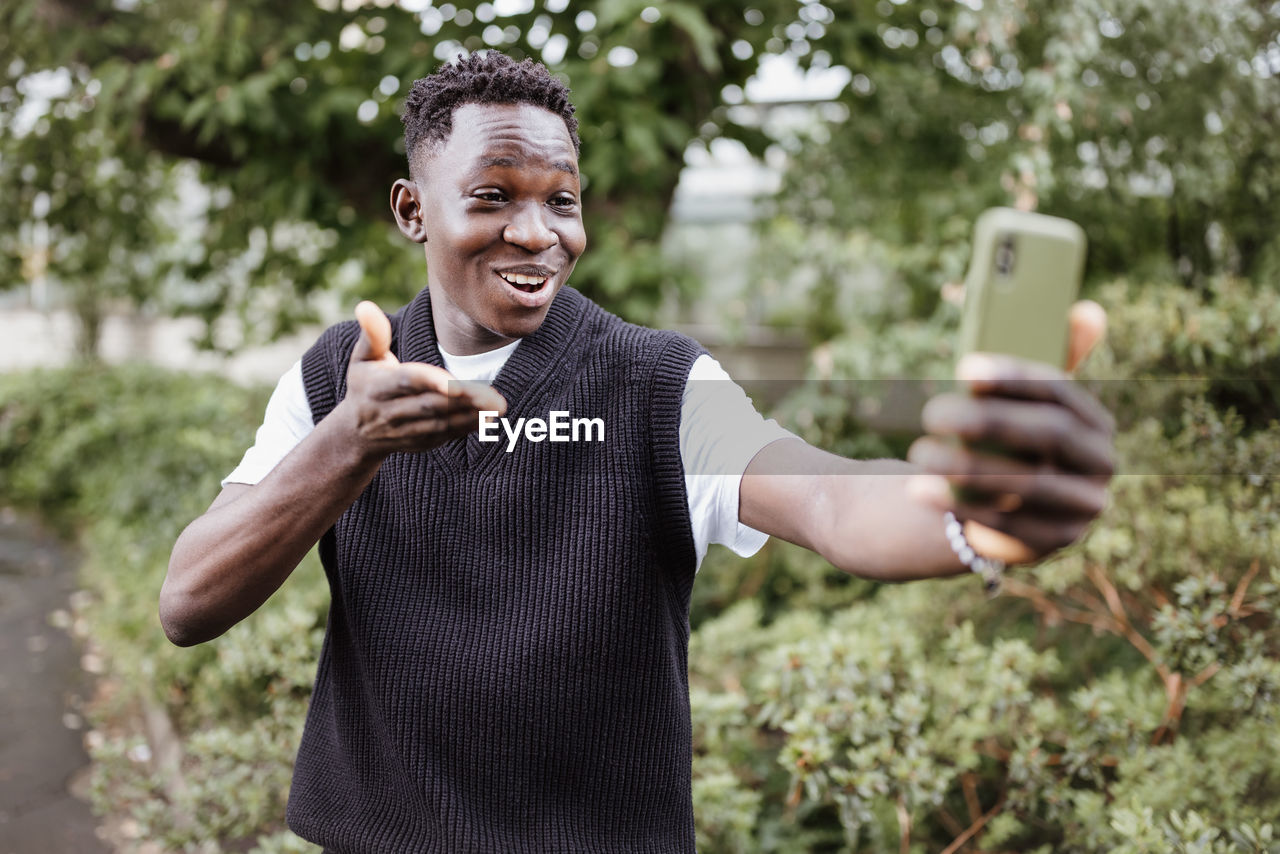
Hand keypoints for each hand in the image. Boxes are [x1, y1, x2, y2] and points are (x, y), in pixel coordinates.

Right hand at [342, 301, 506, 458]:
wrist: (356, 434)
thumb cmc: (365, 385)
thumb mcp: (362, 359)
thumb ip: (372, 334)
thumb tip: (365, 305)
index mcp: (377, 387)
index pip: (406, 382)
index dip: (431, 382)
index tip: (455, 384)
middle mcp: (390, 412)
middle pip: (430, 405)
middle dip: (463, 400)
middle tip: (494, 398)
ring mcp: (405, 431)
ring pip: (440, 423)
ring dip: (470, 415)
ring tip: (496, 406)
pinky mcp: (420, 443)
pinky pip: (445, 435)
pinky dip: (467, 427)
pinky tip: (488, 417)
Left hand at [907, 301, 1114, 563]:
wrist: (989, 505)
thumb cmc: (1001, 440)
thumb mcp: (1018, 402)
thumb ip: (1043, 360)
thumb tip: (1087, 311)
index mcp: (1093, 420)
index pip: (1061, 392)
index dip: (1015, 377)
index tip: (964, 367)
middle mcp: (1099, 464)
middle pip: (1051, 435)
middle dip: (989, 421)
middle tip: (932, 412)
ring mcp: (1082, 508)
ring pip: (1030, 486)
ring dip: (969, 468)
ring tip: (918, 454)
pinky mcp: (1052, 544)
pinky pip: (1011, 528)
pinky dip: (963, 509)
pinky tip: (920, 491)